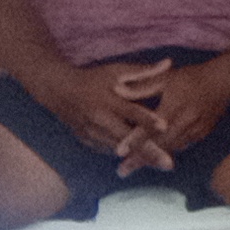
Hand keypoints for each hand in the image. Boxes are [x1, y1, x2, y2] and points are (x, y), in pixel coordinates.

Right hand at [35, 61, 164, 165]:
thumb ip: (144, 71)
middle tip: (169, 164)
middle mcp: (99, 119)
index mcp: (108, 100)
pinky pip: (110, 150)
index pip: (131, 111)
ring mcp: (92, 133)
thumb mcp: (117, 71)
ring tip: (163, 165)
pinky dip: (127, 155)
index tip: (166, 127)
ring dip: (140, 158)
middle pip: (127, 138)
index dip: (148, 119)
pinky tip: (146, 161)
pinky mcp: (88, 141)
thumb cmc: (94, 79)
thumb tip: (169, 63)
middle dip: (148, 152)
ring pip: (119, 149)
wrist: (60, 91)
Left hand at [112, 58, 229, 167]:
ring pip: (170, 148)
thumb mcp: (166, 77)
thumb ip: (141, 85)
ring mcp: (195, 130)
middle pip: (159, 145)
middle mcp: (185, 121)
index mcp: (174, 106)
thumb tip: (117, 90)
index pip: (150, 127)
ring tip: (134, 167)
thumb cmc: (191, 78)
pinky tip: (156, 156)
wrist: (224, 82)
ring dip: (152, 159)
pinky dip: (167, 152)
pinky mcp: (202, 134)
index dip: (134, 140)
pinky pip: (181, 146)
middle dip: (140, 159)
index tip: (119, 152)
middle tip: (122, 171)